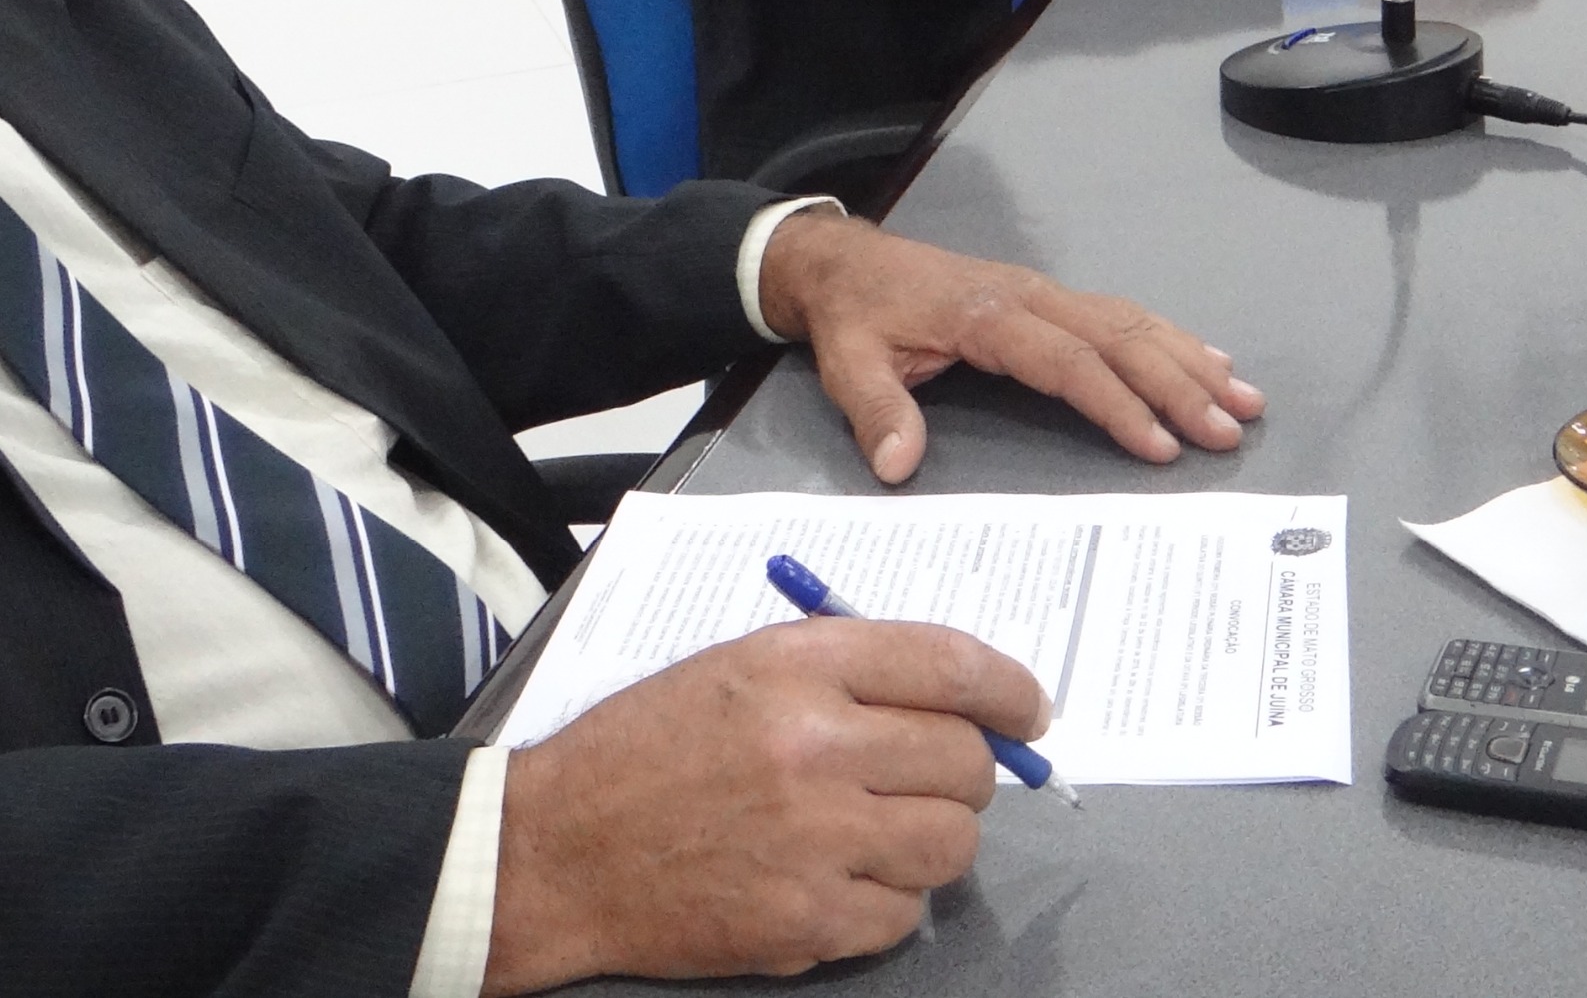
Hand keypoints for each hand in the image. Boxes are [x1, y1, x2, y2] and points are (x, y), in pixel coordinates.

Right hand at [483, 617, 1044, 989]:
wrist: (557, 850)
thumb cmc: (646, 749)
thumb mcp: (739, 668)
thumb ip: (850, 673)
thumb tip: (963, 704)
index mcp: (797, 666)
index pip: (950, 666)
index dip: (1010, 690)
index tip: (1030, 711)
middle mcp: (815, 746)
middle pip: (966, 763)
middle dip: (965, 773)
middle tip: (926, 780)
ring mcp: (815, 840)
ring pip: (952, 845)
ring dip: (930, 839)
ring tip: (876, 832)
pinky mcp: (807, 920)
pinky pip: (905, 914)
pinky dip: (886, 902)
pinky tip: (833, 879)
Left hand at [756, 211, 1259, 482]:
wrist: (845, 265)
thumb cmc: (855, 319)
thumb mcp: (850, 364)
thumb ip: (878, 413)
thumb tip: (898, 467)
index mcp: (989, 316)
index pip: (1069, 363)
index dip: (1118, 404)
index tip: (1161, 446)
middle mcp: (1031, 298)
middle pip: (1120, 339)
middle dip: (1179, 386)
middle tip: (1229, 429)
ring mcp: (1045, 294)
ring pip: (1132, 322)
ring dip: (1190, 361)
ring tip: (1244, 399)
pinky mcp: (1049, 298)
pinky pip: (1121, 315)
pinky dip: (1171, 338)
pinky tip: (1208, 361)